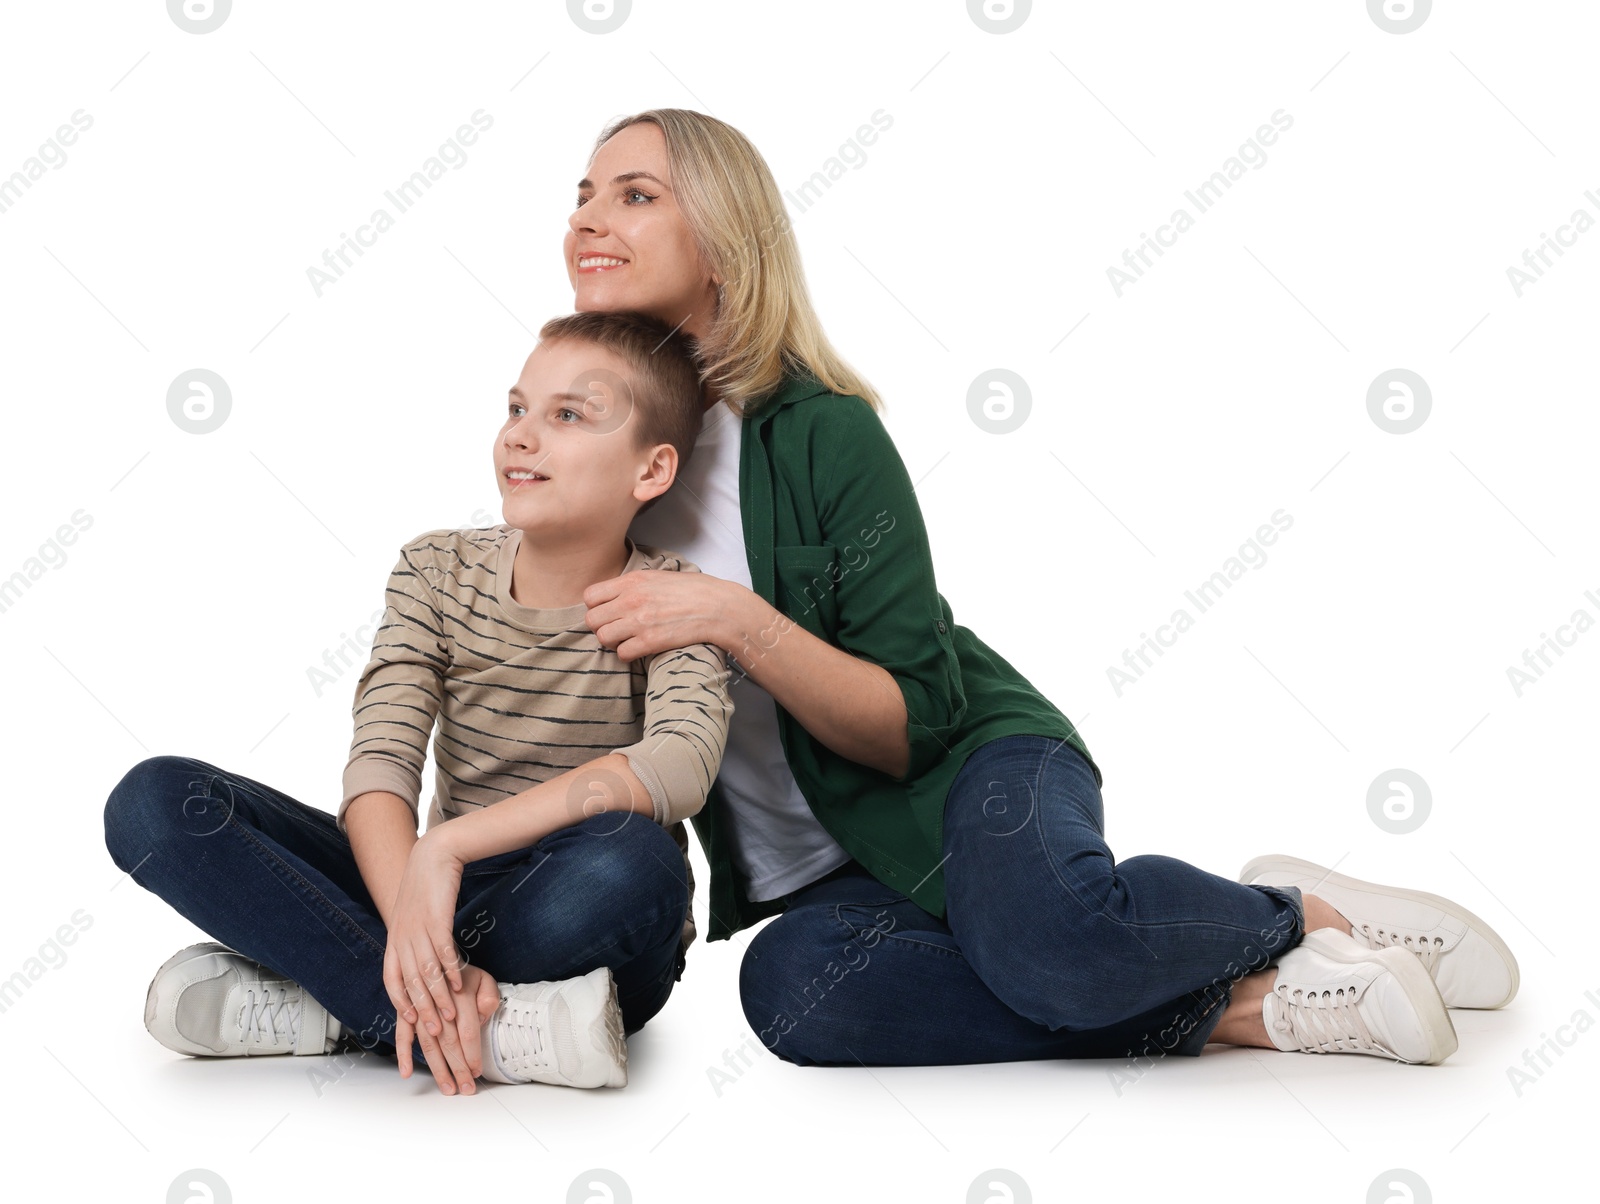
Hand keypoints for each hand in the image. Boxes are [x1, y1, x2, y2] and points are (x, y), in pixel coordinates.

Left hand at [382, 832, 477, 1092]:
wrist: (432, 857)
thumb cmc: (425, 893)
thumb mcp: (414, 923)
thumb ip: (415, 948)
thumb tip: (422, 972)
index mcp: (394, 943)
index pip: (392, 984)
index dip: (401, 1008)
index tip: (411, 1029)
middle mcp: (401, 940)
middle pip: (410, 985)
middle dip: (422, 1014)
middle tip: (434, 1037)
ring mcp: (417, 931)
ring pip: (426, 974)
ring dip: (438, 1000)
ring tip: (450, 1019)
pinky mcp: (436, 920)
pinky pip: (443, 952)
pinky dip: (451, 972)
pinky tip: (459, 985)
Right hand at [394, 962, 499, 1095]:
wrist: (436, 960)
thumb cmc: (464, 977)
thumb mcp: (485, 979)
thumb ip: (489, 996)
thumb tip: (483, 1016)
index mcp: (461, 995)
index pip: (469, 1031)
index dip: (473, 1054)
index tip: (477, 1072)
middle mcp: (439, 1004)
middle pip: (450, 1042)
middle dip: (459, 1069)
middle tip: (465, 1090)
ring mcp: (420, 1009)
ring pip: (428, 1044)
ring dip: (437, 1069)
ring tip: (447, 1088)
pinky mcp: (406, 1012)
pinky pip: (402, 1035)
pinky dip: (404, 1054)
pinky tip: (406, 1073)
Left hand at [582, 566, 738, 660]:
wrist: (718, 606)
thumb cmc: (692, 591)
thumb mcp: (658, 576)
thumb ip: (633, 585)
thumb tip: (614, 596)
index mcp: (632, 581)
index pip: (590, 596)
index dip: (596, 607)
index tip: (608, 612)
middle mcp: (631, 600)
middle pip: (592, 620)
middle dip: (602, 626)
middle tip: (617, 629)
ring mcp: (639, 621)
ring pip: (603, 638)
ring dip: (613, 642)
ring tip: (628, 640)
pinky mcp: (650, 641)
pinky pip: (621, 654)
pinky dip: (628, 654)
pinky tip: (640, 648)